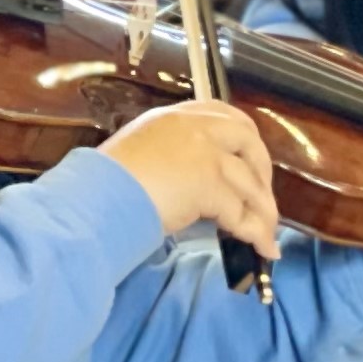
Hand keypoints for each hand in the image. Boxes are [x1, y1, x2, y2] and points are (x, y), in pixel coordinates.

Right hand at [100, 101, 282, 258]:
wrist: (94, 198)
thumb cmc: (102, 183)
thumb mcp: (137, 154)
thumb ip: (166, 155)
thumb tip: (185, 182)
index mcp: (172, 117)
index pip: (222, 113)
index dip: (245, 136)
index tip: (251, 159)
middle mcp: (193, 128)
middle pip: (248, 141)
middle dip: (263, 171)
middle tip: (263, 198)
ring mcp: (204, 154)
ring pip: (250, 182)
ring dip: (264, 211)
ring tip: (268, 235)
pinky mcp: (209, 185)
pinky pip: (242, 213)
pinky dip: (257, 233)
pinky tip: (261, 248)